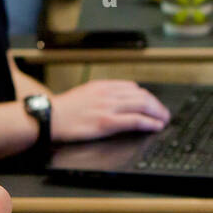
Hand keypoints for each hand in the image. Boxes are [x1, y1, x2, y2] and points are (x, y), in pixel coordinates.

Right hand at [50, 80, 169, 141]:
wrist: (49, 118)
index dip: (146, 96)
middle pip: (141, 95)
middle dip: (156, 105)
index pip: (132, 87)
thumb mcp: (83, 94)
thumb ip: (100, 95)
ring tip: (163, 120)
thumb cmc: (62, 111)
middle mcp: (107, 94)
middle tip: (163, 113)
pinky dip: (149, 123)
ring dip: (157, 113)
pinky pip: (135, 120)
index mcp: (102, 86)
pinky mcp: (107, 122)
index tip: (151, 103)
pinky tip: (155, 126)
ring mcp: (108, 107)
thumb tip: (115, 101)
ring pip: (142, 106)